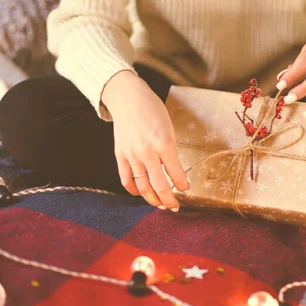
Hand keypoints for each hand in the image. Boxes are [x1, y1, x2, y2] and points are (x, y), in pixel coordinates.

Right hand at [103, 71, 189, 210]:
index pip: (176, 175)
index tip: (185, 190)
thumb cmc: (153, 112)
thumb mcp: (169, 129)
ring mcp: (132, 155)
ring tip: (160, 205)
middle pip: (160, 186)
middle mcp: (147, 152)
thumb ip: (171, 152)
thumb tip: (174, 174)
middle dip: (169, 201)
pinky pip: (126, 180)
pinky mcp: (120, 156)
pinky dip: (134, 190)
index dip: (183, 186)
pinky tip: (141, 193)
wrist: (128, 99)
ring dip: (153, 200)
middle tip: (174, 207)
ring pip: (143, 187)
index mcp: (164, 144)